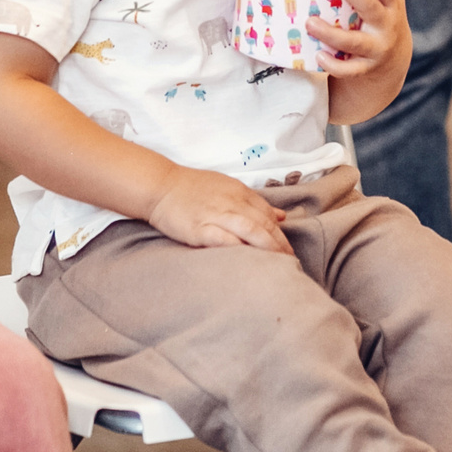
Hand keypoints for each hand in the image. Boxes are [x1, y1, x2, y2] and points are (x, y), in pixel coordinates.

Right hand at [147, 165, 290, 252]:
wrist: (160, 186)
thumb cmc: (192, 188)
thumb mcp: (227, 187)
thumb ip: (254, 202)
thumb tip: (280, 216)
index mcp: (239, 192)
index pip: (268, 214)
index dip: (281, 234)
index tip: (288, 250)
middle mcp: (232, 202)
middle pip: (264, 224)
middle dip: (280, 245)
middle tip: (291, 261)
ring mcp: (216, 215)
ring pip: (251, 231)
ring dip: (269, 248)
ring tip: (279, 264)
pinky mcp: (200, 229)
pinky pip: (225, 239)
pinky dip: (241, 250)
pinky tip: (250, 261)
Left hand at [312, 0, 406, 76]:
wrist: (393, 64)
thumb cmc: (385, 18)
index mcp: (391, 2)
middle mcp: (386, 24)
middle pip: (371, 8)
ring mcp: (376, 48)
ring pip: (355, 41)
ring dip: (331, 33)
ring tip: (310, 22)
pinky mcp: (364, 68)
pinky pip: (349, 69)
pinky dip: (334, 65)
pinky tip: (319, 55)